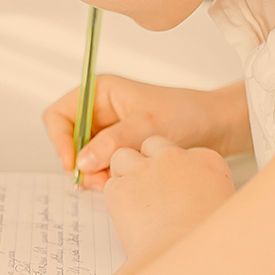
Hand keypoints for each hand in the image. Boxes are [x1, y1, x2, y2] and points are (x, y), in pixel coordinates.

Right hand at [43, 76, 248, 188]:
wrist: (215, 127)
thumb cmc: (185, 113)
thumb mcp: (147, 126)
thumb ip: (113, 142)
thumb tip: (81, 162)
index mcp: (100, 93)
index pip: (59, 115)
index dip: (59, 140)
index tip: (73, 164)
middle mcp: (99, 111)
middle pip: (69, 141)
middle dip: (80, 162)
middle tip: (97, 180)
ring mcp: (108, 132)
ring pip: (83, 158)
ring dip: (93, 174)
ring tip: (114, 182)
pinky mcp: (119, 149)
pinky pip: (100, 167)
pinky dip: (106, 178)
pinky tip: (123, 181)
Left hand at [102, 136, 235, 264]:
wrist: (186, 263)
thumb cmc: (208, 243)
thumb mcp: (224, 209)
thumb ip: (210, 193)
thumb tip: (200, 198)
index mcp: (207, 160)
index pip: (185, 152)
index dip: (176, 170)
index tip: (177, 187)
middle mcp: (175, 157)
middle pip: (152, 145)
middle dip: (148, 162)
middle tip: (151, 190)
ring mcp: (145, 169)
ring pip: (123, 156)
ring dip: (125, 173)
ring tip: (135, 201)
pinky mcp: (120, 187)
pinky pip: (111, 183)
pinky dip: (116, 197)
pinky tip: (128, 217)